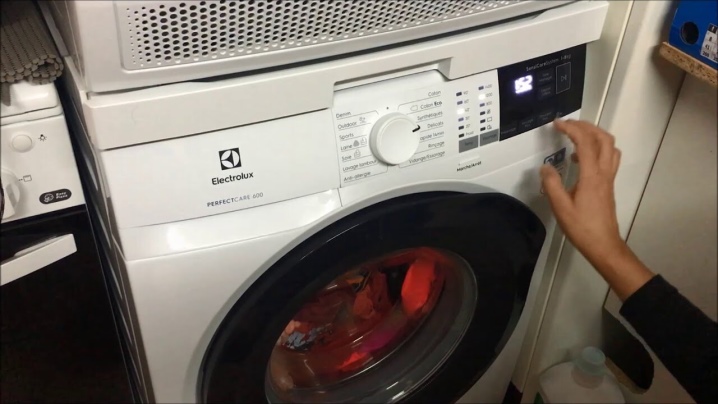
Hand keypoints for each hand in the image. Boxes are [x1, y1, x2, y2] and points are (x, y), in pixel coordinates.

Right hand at [540, 119, 625, 266]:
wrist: (603, 244)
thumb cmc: (582, 227)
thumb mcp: (560, 207)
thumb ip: (552, 184)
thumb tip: (545, 167)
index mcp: (592, 176)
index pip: (585, 143)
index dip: (571, 129)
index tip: (557, 124)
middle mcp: (604, 173)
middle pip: (603, 139)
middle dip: (586, 126)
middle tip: (569, 125)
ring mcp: (609, 178)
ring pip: (610, 147)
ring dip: (595, 135)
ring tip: (576, 136)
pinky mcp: (608, 184)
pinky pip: (608, 158)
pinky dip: (596, 149)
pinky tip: (579, 158)